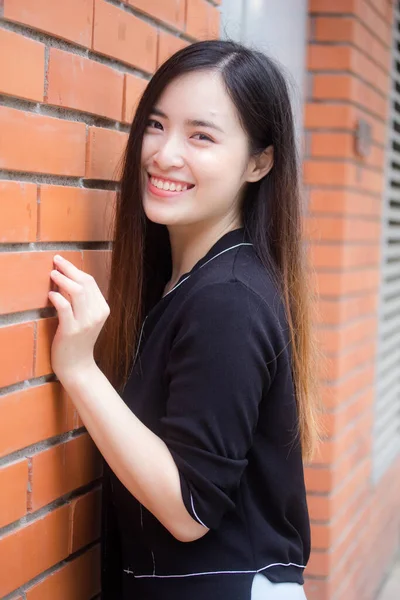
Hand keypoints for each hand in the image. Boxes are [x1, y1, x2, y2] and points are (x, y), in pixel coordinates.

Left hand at [48, 255, 109, 380]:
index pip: (91, 282)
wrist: (77, 365)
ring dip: (63, 280)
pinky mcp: (72, 331)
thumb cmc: (78, 340)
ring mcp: (86, 323)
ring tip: (52, 274)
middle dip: (69, 269)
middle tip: (56, 261)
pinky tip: (51, 294)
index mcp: (103, 309)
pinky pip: (65, 308)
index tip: (62, 262)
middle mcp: (97, 314)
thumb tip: (65, 278)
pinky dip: (57, 298)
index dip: (75, 269)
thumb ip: (80, 300)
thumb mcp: (85, 318)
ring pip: (77, 292)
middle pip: (85, 283)